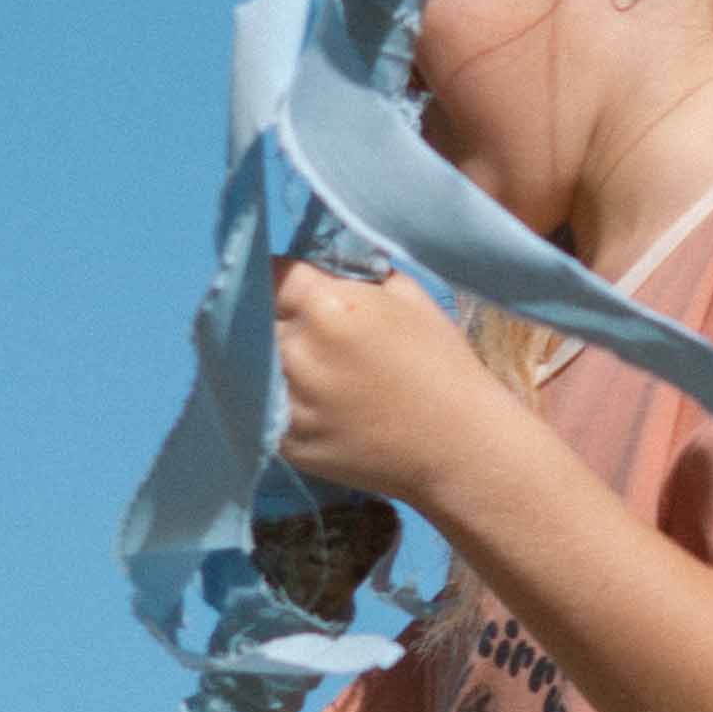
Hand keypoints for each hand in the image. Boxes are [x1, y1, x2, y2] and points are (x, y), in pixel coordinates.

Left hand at [271, 258, 503, 516]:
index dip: (282, 277)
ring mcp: (286, 402)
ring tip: (315, 368)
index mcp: (326, 307)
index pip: (269, 274)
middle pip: (256, 318)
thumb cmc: (441, 364)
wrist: (459, 448)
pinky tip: (317, 402)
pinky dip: (280, 400)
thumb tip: (320, 263)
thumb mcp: (406, 295)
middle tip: (310, 331)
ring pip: (253, 363)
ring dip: (274, 358)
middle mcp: (297, 352)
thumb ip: (353, 272)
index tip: (296, 287)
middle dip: (276, 317)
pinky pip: (263, 406)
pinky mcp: (283, 441)